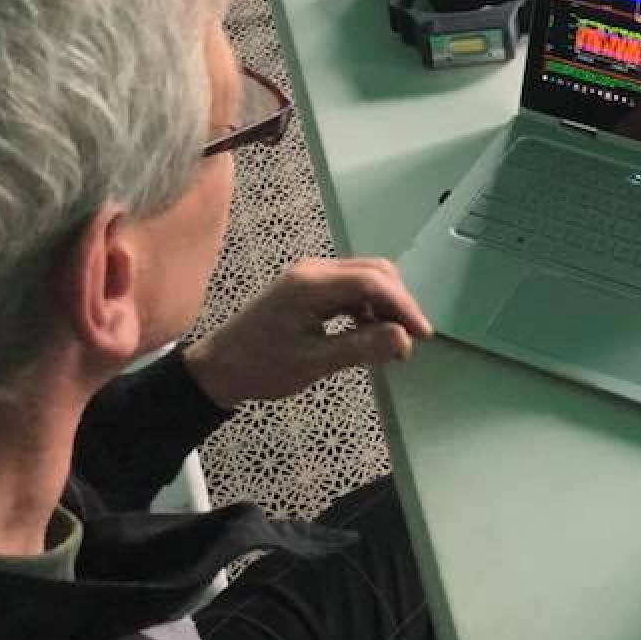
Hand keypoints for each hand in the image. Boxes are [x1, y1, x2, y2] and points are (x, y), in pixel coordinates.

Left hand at [183, 258, 432, 408]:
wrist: (218, 369)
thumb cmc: (260, 367)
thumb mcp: (313, 363)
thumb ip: (361, 347)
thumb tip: (403, 338)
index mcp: (312, 284)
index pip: (373, 282)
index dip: (404, 306)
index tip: (422, 334)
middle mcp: (313, 271)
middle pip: (374, 273)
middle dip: (398, 303)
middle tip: (410, 340)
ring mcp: (311, 276)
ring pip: (365, 279)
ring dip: (385, 305)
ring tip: (393, 341)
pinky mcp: (309, 288)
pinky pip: (351, 288)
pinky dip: (368, 307)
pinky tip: (371, 332)